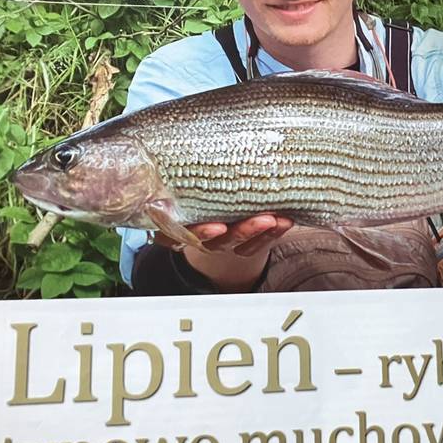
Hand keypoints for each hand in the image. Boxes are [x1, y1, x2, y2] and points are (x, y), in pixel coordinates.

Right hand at [155, 214, 293, 291]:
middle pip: (223, 241)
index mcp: (182, 232)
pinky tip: (286, 221)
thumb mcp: (170, 213)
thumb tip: (156, 197)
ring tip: (277, 219)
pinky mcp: (249, 243)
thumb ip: (165, 213)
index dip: (202, 234)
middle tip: (261, 220)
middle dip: (243, 231)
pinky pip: (263, 241)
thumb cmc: (188, 213)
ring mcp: (228, 245)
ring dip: (263, 231)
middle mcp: (207, 243)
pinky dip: (275, 232)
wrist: (207, 229)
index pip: (189, 236)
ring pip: (245, 243)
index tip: (215, 228)